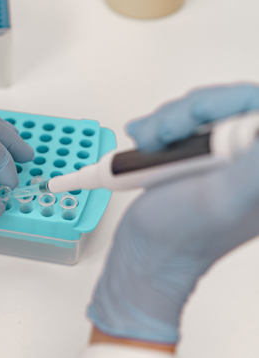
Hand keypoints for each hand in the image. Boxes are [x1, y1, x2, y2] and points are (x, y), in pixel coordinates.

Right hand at [88, 84, 258, 343]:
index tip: (197, 129)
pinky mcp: (206, 155)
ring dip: (169, 120)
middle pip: (233, 104)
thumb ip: (252, 165)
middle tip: (164, 136)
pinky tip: (147, 142)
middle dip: (189, 112)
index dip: (227, 106)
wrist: (146, 251)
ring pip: (207, 108)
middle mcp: (254, 163)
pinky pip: (190, 120)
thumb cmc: (178, 235)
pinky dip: (162, 125)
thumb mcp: (220, 198)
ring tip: (149, 144)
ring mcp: (231, 158)